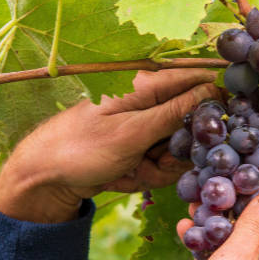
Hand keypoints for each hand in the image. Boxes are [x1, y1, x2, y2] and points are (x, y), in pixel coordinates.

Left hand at [0, 69, 219, 222]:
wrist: (44, 176)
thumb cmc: (81, 148)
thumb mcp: (132, 132)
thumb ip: (175, 112)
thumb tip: (215, 91)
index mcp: (147, 83)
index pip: (200, 82)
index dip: (210, 109)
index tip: (201, 136)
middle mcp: (150, 100)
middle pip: (194, 122)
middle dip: (178, 150)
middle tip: (153, 161)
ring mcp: (147, 124)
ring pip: (180, 147)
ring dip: (160, 166)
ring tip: (132, 169)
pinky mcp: (142, 145)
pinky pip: (163, 161)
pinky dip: (148, 173)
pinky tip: (124, 175)